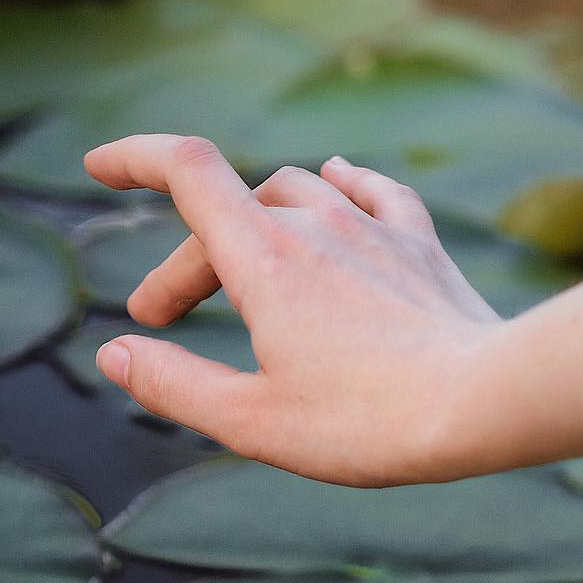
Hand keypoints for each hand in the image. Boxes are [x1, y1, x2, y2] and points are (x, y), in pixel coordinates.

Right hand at [83, 134, 502, 484]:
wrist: (484, 402)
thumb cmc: (367, 423)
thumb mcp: (252, 421)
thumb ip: (175, 384)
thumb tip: (116, 354)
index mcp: (263, 258)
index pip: (186, 172)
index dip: (135, 159)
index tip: (98, 168)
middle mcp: (315, 221)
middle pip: (229, 210)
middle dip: (185, 261)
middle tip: (160, 318)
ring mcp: (373, 226)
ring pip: (294, 190)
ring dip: (252, 223)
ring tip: (237, 267)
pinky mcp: (419, 244)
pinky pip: (370, 190)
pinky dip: (337, 185)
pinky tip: (336, 184)